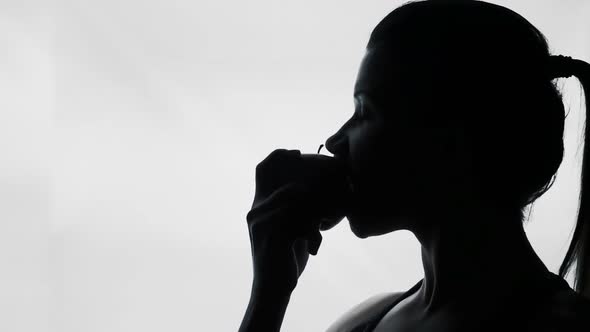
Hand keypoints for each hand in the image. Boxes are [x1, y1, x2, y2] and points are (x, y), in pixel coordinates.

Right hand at [246, 149, 349, 293]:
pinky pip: (299, 220)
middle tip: (329, 200)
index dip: (279, 155)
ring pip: (298, 201)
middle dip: (313, 188)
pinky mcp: (271, 234)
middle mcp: (256, 209)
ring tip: (325, 229)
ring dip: (318, 213)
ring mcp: (262, 221)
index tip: (298, 152)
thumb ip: (296, 208)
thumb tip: (316, 191)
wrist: (272, 289)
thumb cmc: (285, 258)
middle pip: (288, 184)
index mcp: (259, 205)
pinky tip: (315, 247)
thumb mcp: (291, 228)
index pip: (262, 168)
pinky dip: (314, 230)